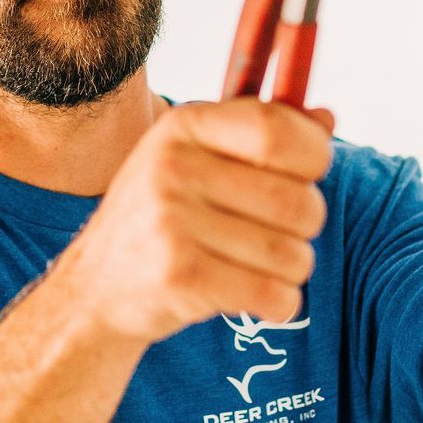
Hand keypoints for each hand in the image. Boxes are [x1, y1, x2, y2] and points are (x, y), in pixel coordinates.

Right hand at [57, 99, 334, 345]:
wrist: (96, 287)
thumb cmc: (161, 217)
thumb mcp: (196, 158)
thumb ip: (259, 134)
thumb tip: (326, 118)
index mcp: (184, 125)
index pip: (278, 131)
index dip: (314, 154)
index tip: (309, 172)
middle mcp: (174, 167)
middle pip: (298, 201)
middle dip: (305, 225)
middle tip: (275, 232)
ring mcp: (172, 222)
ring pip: (293, 254)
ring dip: (289, 269)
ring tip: (253, 265)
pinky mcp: (180, 276)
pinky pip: (275, 295)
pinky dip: (278, 304)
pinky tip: (252, 296)